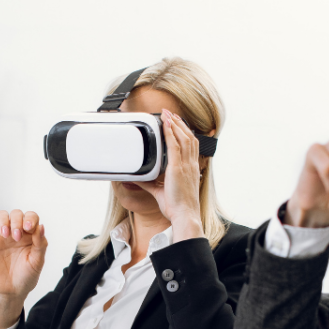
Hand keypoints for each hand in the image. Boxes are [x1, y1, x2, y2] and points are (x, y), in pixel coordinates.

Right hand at [0, 210, 47, 328]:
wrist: (10, 290)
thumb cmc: (26, 276)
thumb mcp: (37, 262)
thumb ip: (40, 244)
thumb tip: (42, 226)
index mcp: (30, 235)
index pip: (31, 217)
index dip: (31, 219)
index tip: (29, 228)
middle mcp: (16, 232)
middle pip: (16, 214)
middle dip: (17, 221)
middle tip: (17, 237)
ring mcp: (2, 236)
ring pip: (2, 215)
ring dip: (4, 221)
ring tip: (6, 235)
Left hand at [138, 109, 203, 240]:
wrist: (184, 214)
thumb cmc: (177, 206)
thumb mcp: (160, 191)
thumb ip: (149, 183)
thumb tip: (138, 179)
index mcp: (190, 169)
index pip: (191, 145)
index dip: (185, 132)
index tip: (178, 123)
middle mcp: (190, 164)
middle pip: (188, 137)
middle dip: (180, 124)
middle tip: (171, 114)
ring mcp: (185, 165)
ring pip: (183, 137)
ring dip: (175, 124)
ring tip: (168, 114)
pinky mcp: (178, 167)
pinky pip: (175, 145)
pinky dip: (170, 132)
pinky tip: (166, 124)